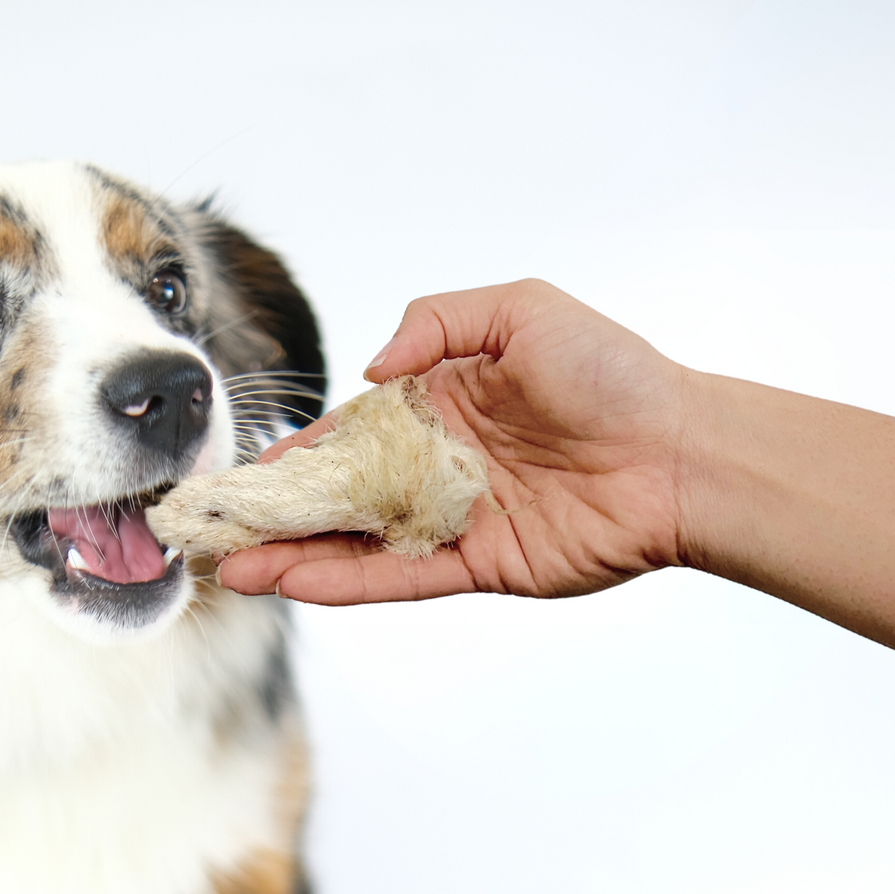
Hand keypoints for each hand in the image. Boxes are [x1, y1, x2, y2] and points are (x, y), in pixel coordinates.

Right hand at [219, 279, 689, 603]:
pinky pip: (397, 576)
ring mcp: (451, 519)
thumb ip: (436, 324)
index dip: (293, 455)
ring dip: (294, 556)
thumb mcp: (521, 311)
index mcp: (438, 404)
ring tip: (233, 567)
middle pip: (337, 495)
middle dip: (275, 515)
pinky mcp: (476, 565)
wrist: (681, 452)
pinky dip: (345, 581)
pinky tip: (294, 582)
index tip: (240, 474)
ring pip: (355, 543)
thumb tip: (368, 370)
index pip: (347, 433)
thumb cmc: (613, 373)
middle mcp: (435, 465)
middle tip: (214, 530)